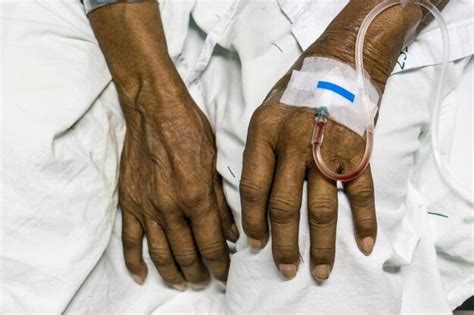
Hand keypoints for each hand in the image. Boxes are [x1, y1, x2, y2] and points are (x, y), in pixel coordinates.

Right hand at [87, 2, 237, 289]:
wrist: (154, 109)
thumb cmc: (190, 129)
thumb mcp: (215, 162)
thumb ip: (221, 202)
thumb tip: (231, 233)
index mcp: (196, 196)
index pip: (210, 244)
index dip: (219, 264)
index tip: (225, 274)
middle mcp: (170, 207)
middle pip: (185, 253)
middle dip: (199, 272)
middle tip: (206, 281)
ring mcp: (146, 206)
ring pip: (159, 253)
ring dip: (172, 273)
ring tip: (183, 284)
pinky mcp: (129, 201)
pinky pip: (129, 239)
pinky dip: (134, 261)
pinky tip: (142, 277)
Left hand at [240, 69, 376, 280]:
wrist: (341, 60)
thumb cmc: (297, 91)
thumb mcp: (264, 113)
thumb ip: (258, 152)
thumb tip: (252, 199)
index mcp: (264, 133)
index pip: (253, 188)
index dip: (252, 222)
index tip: (254, 245)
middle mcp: (294, 144)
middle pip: (285, 206)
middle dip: (283, 244)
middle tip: (284, 269)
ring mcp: (328, 149)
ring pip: (322, 208)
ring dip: (320, 245)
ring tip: (318, 271)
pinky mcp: (357, 152)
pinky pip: (361, 194)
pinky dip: (365, 221)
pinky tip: (363, 245)